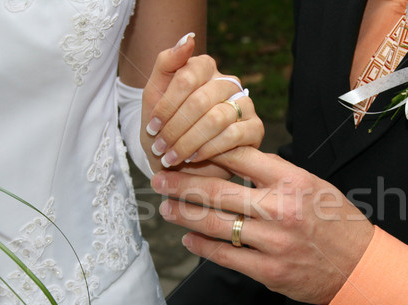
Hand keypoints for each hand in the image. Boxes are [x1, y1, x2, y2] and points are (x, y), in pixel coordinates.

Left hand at [141, 35, 263, 173]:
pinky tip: (194, 157)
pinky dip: (209, 149)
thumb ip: (167, 62)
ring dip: (189, 142)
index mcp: (205, 69)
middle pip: (200, 100)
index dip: (167, 105)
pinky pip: (233, 135)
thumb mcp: (155, 95)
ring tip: (174, 156)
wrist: (182, 164)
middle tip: (161, 148)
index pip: (187, 76)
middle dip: (175, 128)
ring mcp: (245, 104)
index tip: (152, 127)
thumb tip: (189, 38)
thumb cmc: (167, 128)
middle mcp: (228, 83)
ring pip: (216, 118)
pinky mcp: (255, 128)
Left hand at [151, 147, 374, 304]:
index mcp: (294, 181)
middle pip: (219, 191)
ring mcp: (274, 242)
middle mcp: (282, 209)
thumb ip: (276, 173)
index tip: (184, 148)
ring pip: (216, 225)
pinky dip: (203, 247)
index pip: (240, 157)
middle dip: (182, 183)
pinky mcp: (269, 271)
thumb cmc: (336, 221)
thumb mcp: (314, 185)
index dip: (207, 149)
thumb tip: (237, 158)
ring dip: (185, 215)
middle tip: (159, 178)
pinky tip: (188, 239)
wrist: (359, 267)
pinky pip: (226, 257)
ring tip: (166, 208)